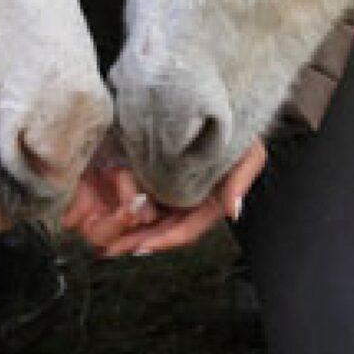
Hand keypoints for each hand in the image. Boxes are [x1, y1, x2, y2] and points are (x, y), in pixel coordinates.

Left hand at [63, 138, 267, 258]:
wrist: (230, 103)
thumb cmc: (242, 131)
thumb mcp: (248, 154)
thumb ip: (240, 183)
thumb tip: (234, 212)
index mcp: (212, 203)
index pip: (186, 229)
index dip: (164, 240)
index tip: (140, 248)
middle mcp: (193, 200)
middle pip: (163, 227)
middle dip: (138, 240)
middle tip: (111, 250)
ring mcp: (178, 187)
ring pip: (151, 214)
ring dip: (130, 228)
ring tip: (104, 238)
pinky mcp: (163, 171)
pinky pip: (145, 192)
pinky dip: (129, 203)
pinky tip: (110, 208)